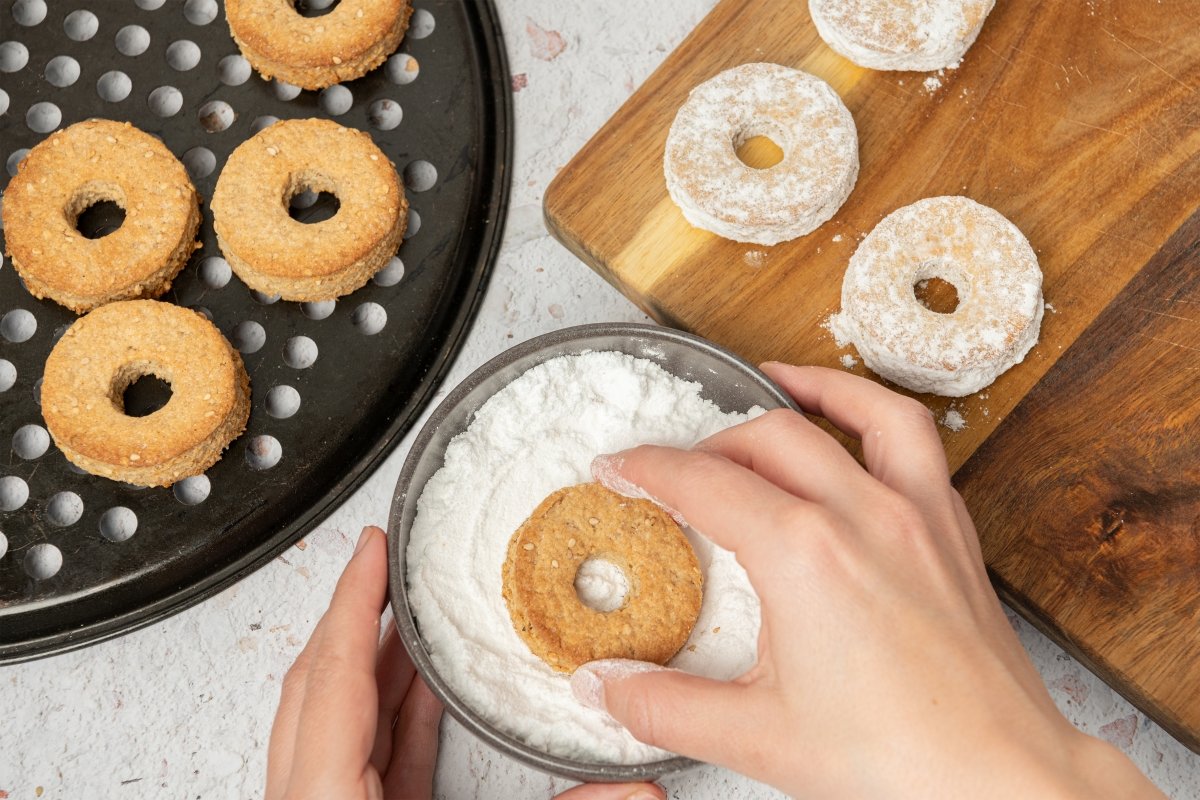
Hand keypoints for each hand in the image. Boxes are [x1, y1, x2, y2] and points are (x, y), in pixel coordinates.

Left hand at [266, 525, 666, 799]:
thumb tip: (638, 794)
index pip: (330, 683)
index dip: (352, 607)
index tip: (368, 553)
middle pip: (320, 692)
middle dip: (357, 622)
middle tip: (389, 568)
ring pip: (338, 727)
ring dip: (377, 669)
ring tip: (416, 620)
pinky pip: (365, 765)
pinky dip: (393, 720)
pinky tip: (425, 697)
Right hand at [572, 365, 1164, 799]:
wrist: (1001, 778)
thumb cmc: (896, 759)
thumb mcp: (757, 737)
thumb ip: (665, 707)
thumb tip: (603, 687)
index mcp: (801, 553)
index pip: (702, 483)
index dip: (648, 468)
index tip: (619, 468)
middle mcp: (860, 514)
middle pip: (766, 439)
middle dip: (708, 443)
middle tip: (676, 467)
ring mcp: (914, 513)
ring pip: (855, 413)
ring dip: (805, 390)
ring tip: (772, 379)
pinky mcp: (951, 529)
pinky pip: (916, 439)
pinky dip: (876, 414)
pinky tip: (857, 430)